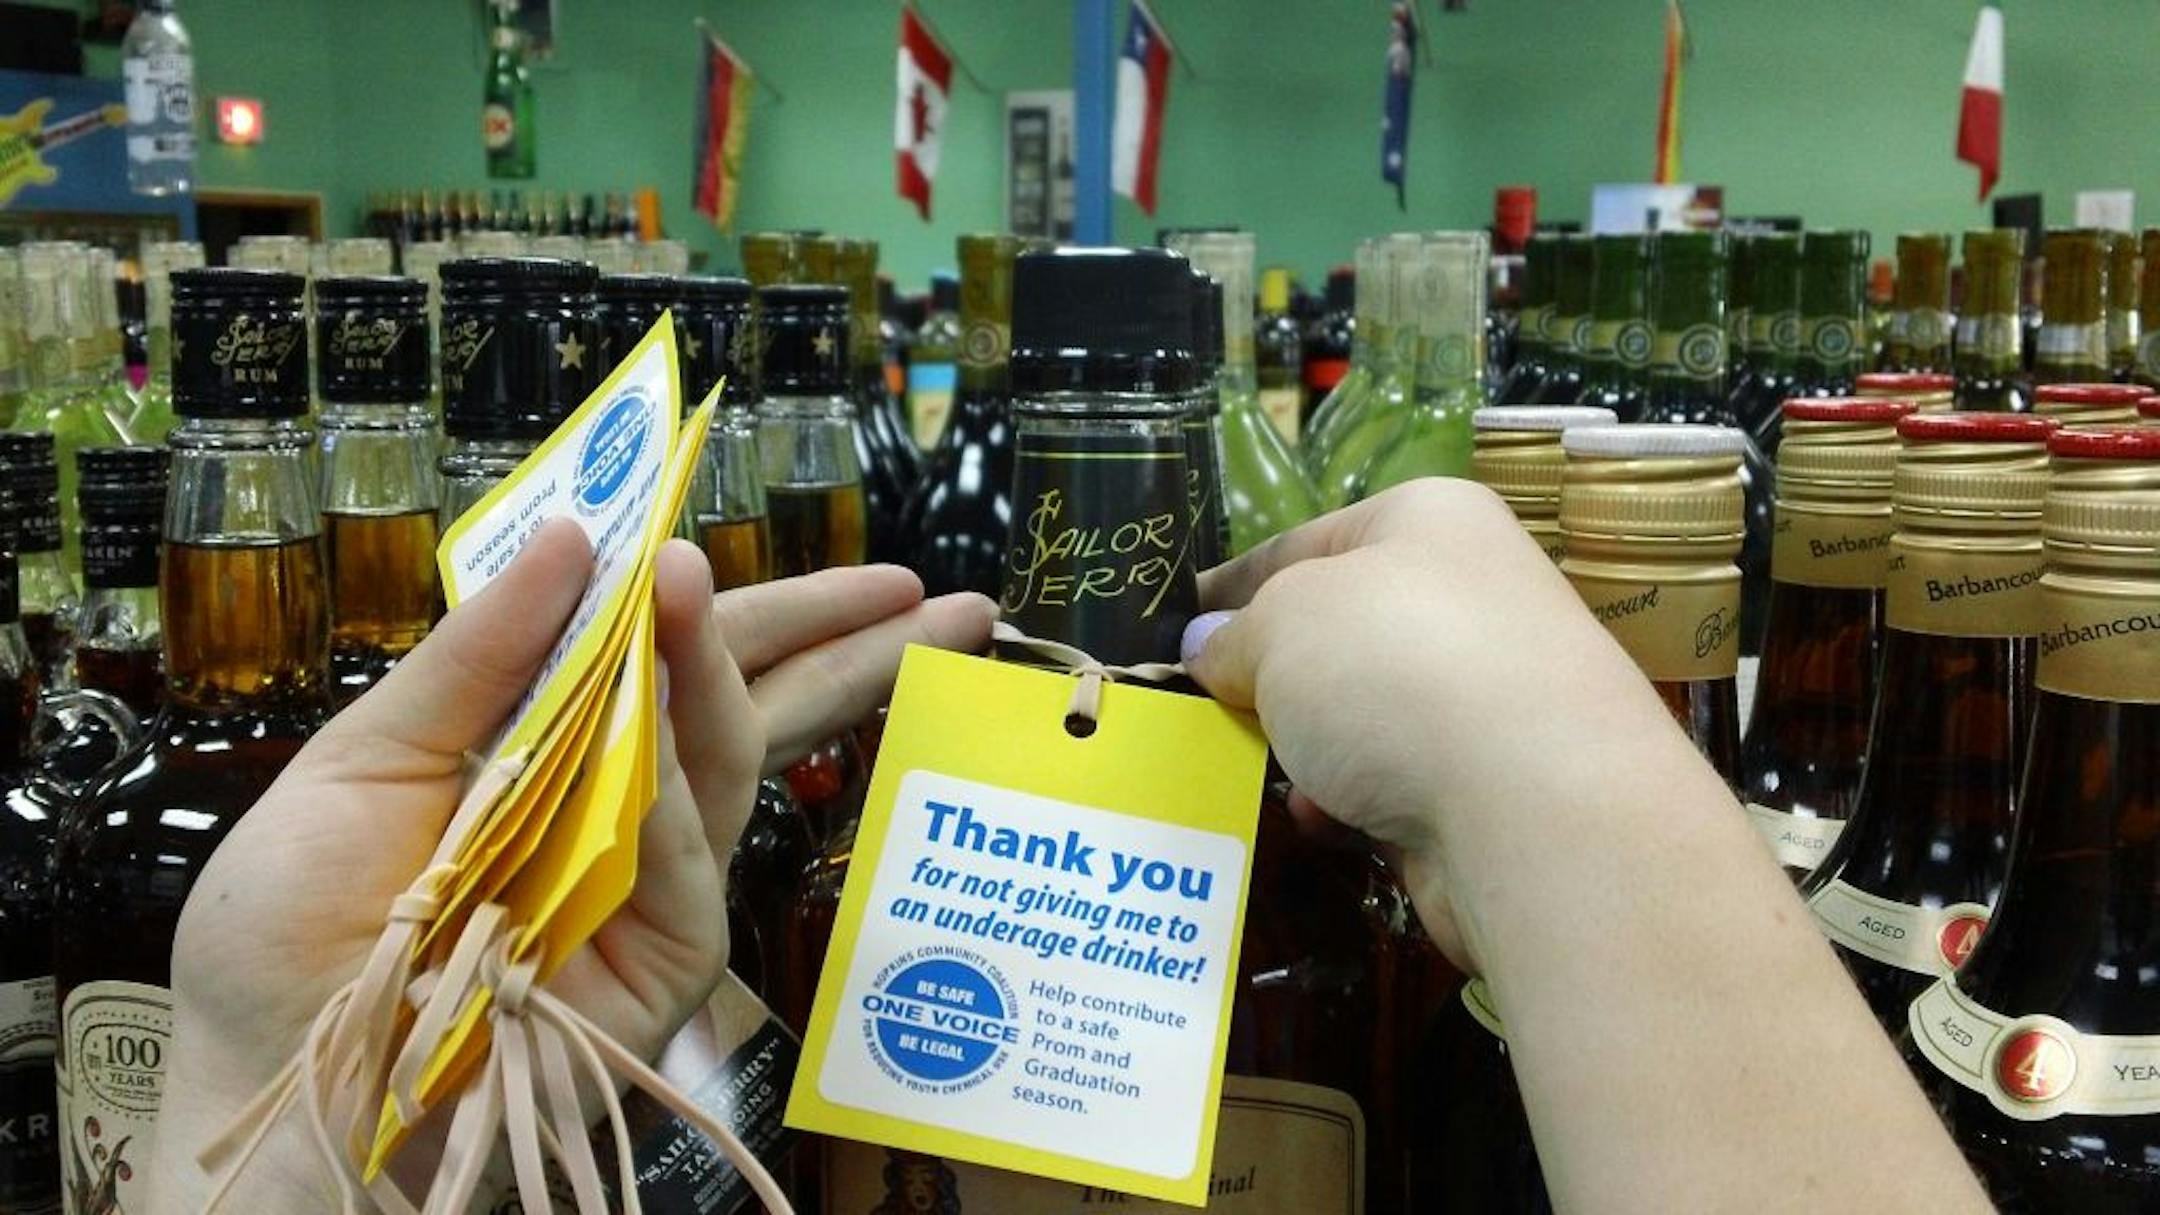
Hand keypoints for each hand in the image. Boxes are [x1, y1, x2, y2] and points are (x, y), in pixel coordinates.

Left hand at [155, 522, 993, 1203]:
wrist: (282, 1083)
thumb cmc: (296, 934)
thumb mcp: (368, 758)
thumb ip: (476, 654)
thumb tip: (575, 533)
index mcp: (550, 749)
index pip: (668, 660)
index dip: (741, 603)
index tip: (798, 544)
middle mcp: (613, 807)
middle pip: (746, 706)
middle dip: (846, 648)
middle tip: (934, 595)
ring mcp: (647, 881)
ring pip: (727, 753)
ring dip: (759, 661)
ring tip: (822, 589)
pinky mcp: (660, 953)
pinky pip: (686, 843)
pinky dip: (682, 765)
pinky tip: (682, 688)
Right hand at [1183, 479, 1712, 973]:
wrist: (1537, 806)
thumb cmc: (1397, 669)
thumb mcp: (1280, 624)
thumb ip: (1234, 635)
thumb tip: (1207, 646)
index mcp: (1430, 521)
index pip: (1307, 539)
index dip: (1235, 584)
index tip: (1174, 626)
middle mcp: (1470, 596)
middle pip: (1339, 632)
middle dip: (1268, 676)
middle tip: (1197, 709)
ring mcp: (1490, 695)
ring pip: (1364, 715)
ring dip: (1305, 745)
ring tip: (1247, 769)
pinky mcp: (1495, 786)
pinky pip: (1395, 784)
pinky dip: (1349, 802)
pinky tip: (1320, 820)